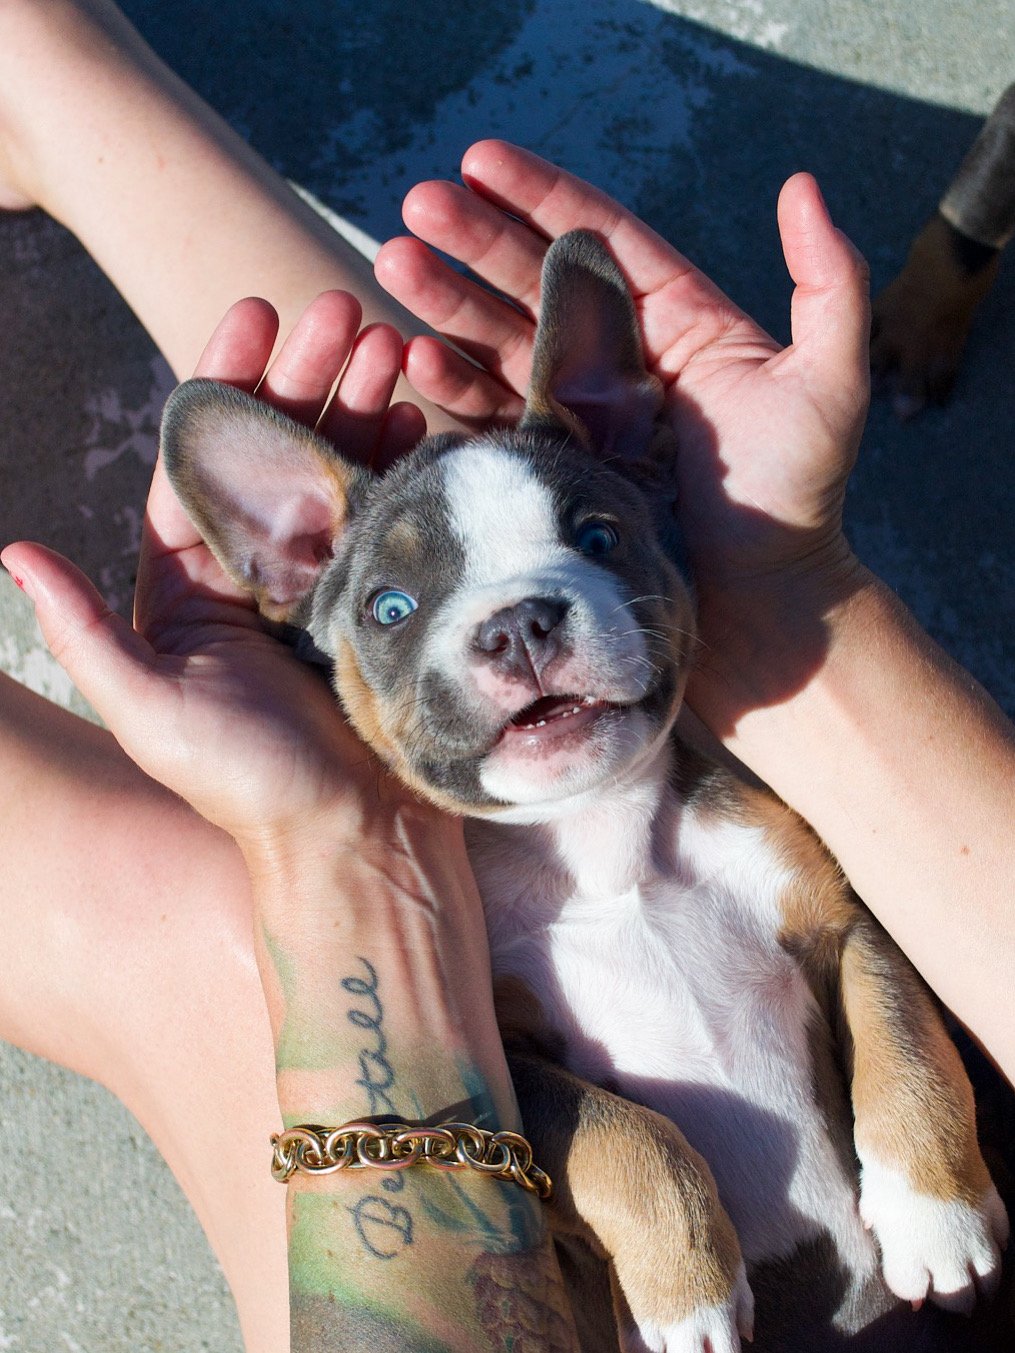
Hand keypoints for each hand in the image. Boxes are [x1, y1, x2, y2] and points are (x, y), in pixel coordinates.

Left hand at [1, 292, 428, 852]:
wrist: (356, 840)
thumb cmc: (248, 785)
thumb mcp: (151, 712)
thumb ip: (89, 632)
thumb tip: (15, 552)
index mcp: (191, 590)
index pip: (197, 464)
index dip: (222, 386)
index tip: (253, 316)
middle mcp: (255, 576)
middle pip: (274, 453)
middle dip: (305, 376)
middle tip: (343, 310)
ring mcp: (326, 585)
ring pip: (335, 472)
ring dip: (360, 403)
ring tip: (390, 344)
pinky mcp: (385, 602)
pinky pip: (389, 517)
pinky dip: (403, 462)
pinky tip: (419, 411)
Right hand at [375, 141, 872, 727]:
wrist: (760, 605)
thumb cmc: (798, 498)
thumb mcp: (830, 383)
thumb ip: (828, 284)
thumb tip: (803, 184)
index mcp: (677, 324)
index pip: (599, 241)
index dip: (539, 195)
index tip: (477, 158)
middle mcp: (620, 363)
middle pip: (534, 282)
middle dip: (473, 240)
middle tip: (415, 205)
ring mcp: (580, 418)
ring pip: (501, 343)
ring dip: (445, 304)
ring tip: (393, 263)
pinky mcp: (553, 470)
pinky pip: (492, 419)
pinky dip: (453, 388)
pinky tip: (417, 358)